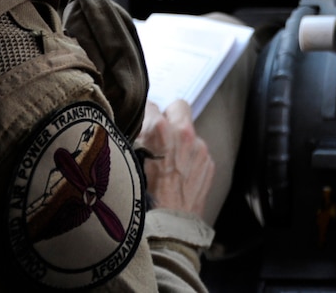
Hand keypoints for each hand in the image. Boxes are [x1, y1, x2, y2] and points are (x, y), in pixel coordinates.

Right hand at [138, 99, 214, 216]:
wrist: (167, 230)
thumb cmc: (141, 200)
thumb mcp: (127, 163)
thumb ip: (133, 140)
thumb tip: (133, 130)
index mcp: (159, 130)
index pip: (150, 105)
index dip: (143, 116)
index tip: (140, 124)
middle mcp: (184, 134)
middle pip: (177, 106)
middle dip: (168, 116)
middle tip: (157, 132)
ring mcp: (200, 149)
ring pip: (190, 131)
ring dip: (179, 139)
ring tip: (166, 161)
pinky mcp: (209, 164)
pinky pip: (197, 151)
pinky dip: (189, 157)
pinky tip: (177, 175)